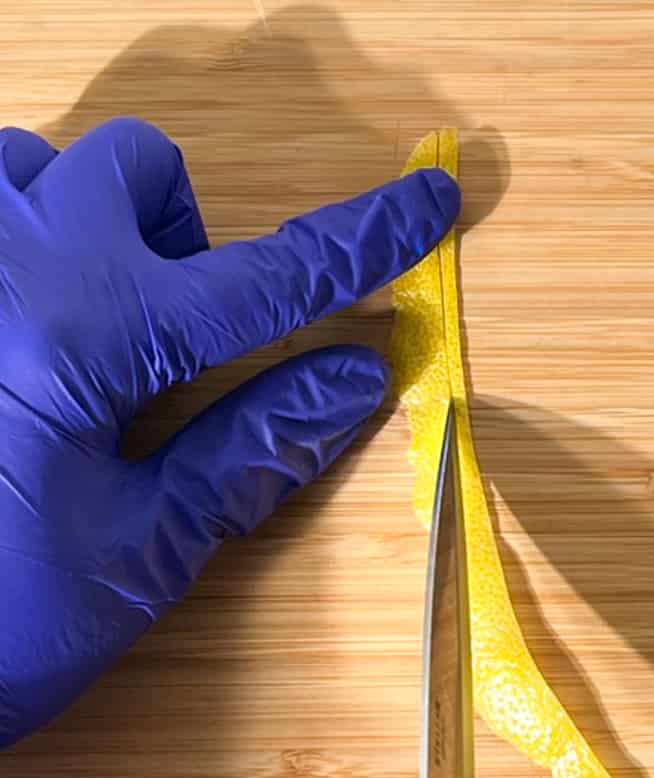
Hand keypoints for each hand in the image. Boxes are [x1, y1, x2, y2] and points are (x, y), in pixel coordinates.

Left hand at [0, 118, 458, 747]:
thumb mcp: (145, 550)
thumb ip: (254, 449)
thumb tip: (359, 376)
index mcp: (82, 342)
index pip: (264, 279)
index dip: (360, 239)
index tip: (425, 198)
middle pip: (138, 168)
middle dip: (186, 236)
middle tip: (175, 341)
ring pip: (36, 164)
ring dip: (88, 223)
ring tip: (82, 328)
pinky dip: (17, 239)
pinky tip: (19, 328)